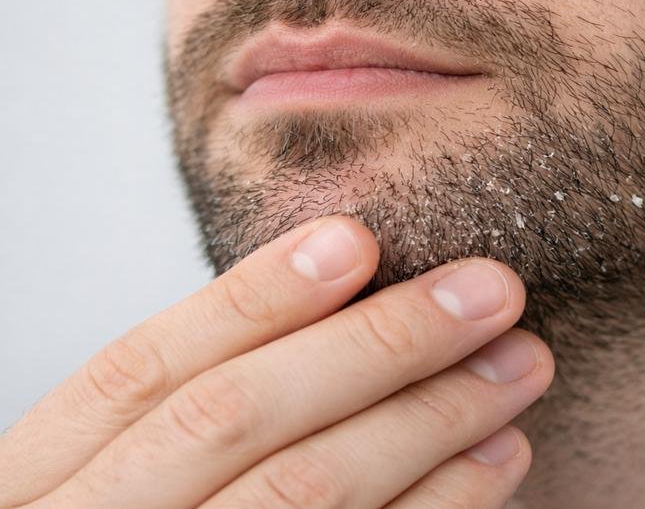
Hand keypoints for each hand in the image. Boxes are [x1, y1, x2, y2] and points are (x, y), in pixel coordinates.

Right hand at [0, 215, 552, 507]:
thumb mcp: (104, 484)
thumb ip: (189, 414)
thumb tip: (338, 301)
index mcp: (35, 490)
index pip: (143, 370)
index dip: (252, 298)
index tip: (357, 239)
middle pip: (239, 419)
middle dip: (377, 345)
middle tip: (491, 292)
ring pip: (309, 495)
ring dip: (431, 419)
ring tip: (518, 365)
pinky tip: (496, 463)